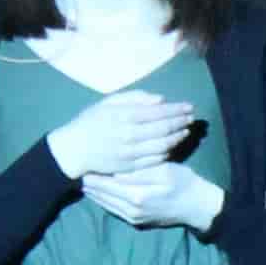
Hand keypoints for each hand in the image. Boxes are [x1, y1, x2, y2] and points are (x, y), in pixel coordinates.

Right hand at [45, 90, 192, 181]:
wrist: (74, 150)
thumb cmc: (90, 122)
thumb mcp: (109, 103)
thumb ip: (135, 98)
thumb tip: (160, 100)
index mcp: (125, 116)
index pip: (159, 112)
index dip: (177, 109)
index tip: (189, 107)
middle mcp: (130, 135)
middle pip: (164, 129)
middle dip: (181, 122)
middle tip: (191, 118)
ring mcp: (131, 153)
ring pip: (163, 145)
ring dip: (177, 137)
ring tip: (185, 131)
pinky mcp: (130, 166)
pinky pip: (155, 159)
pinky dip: (167, 152)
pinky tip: (172, 146)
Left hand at [85, 162, 222, 231]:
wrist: (197, 207)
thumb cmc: (183, 183)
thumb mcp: (165, 170)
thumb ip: (139, 170)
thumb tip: (115, 168)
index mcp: (136, 195)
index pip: (106, 181)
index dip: (93, 169)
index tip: (82, 158)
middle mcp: (130, 209)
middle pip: (101, 193)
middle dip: (89, 180)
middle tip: (77, 166)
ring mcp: (132, 217)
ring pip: (103, 202)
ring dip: (93, 190)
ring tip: (81, 177)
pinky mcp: (134, 220)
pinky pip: (112, 209)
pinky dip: (102, 199)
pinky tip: (96, 190)